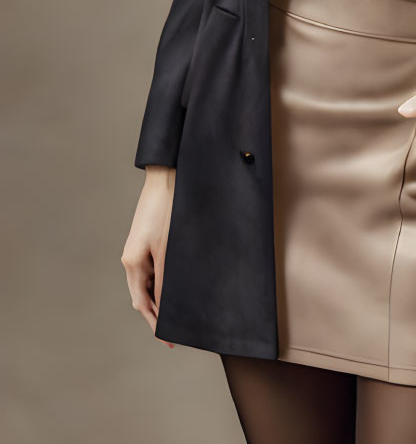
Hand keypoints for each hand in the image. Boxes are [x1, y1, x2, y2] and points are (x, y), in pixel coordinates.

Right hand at [121, 166, 176, 346]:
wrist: (166, 180)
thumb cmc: (167, 212)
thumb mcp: (168, 250)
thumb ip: (164, 280)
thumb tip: (164, 306)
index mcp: (132, 263)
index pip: (142, 303)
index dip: (155, 323)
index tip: (168, 340)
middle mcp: (130, 259)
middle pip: (142, 295)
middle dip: (157, 313)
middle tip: (176, 329)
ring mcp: (137, 250)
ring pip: (147, 282)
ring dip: (160, 296)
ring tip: (180, 309)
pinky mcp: (145, 241)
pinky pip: (151, 268)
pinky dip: (161, 280)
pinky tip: (175, 284)